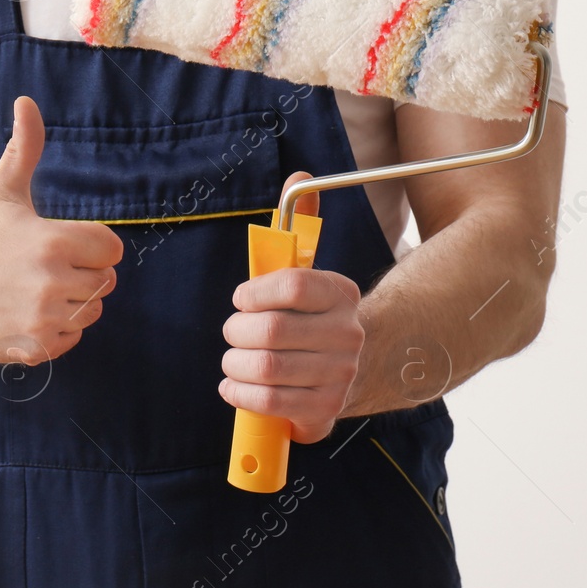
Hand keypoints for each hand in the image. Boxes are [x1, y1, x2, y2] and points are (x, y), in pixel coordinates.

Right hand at [0, 96, 121, 365]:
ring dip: (72, 303)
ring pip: (91, 311)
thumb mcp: (2, 192)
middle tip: (42, 269)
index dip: (89, 245)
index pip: (111, 249)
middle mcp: (52, 281)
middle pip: (105, 281)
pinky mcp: (36, 347)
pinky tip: (28, 314)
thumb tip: (27, 102)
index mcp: (52, 241)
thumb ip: (24, 149)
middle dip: (80, 274)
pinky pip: (73, 339)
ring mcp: (43, 318)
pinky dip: (57, 330)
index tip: (60, 244)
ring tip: (36, 291)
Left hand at [218, 173, 364, 442]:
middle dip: (236, 332)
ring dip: (235, 364)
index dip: (253, 293)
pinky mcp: (326, 411)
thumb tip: (297, 176)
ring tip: (233, 360)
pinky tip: (235, 385)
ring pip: (268, 369)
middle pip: (272, 332)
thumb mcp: (305, 270)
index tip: (241, 299)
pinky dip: (240, 394)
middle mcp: (348, 334)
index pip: (291, 286)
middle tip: (232, 333)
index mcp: (340, 293)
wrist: (354, 368)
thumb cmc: (310, 315)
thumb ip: (297, 225)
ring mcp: (341, 375)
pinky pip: (270, 403)